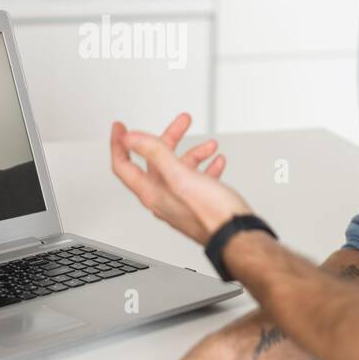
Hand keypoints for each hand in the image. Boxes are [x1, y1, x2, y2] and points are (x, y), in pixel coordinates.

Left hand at [110, 113, 250, 244]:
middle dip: (169, 138)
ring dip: (194, 153)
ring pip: (180, 169)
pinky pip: (197, 180)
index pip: (124, 166)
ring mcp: (180, 201)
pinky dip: (206, 168)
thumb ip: (155, 154)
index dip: (119, 144)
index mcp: (152, 192)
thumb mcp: (181, 176)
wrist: (239, 237)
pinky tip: (216, 163)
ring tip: (209, 144)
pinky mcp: (197, 204)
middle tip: (182, 122)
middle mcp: (163, 198)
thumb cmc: (212, 215)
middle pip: (156, 161)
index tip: (120, 127)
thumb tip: (131, 138)